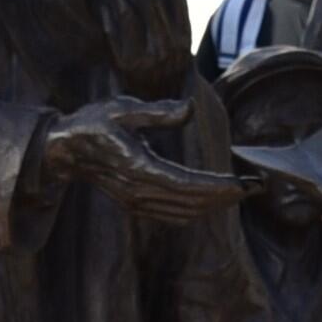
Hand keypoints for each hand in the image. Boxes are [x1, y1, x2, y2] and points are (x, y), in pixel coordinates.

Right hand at [40, 96, 246, 225]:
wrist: (64, 150)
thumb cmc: (93, 123)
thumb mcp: (123, 108)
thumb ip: (158, 112)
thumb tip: (190, 109)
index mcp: (139, 168)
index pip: (187, 185)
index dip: (219, 187)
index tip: (245, 183)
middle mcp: (139, 192)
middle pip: (192, 203)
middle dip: (227, 197)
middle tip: (257, 186)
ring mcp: (137, 202)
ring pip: (185, 212)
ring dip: (216, 205)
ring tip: (242, 191)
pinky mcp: (136, 205)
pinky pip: (174, 214)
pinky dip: (198, 209)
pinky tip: (215, 199)